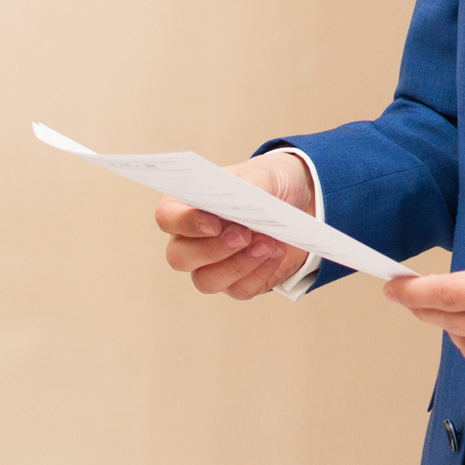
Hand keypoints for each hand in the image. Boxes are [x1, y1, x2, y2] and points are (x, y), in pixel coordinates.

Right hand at [153, 151, 311, 299]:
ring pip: (206, 281)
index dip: (186, 223)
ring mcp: (211, 266)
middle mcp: (191, 240)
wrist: (297, 206)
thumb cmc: (267, 186)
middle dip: (212, 250)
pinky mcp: (236, 283)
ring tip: (267, 243)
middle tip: (243, 235)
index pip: (167, 218)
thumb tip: (244, 199)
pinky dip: (260, 273)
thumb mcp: (264, 175)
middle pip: (179, 257)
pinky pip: (239, 290)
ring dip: (238, 265)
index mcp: (186, 206)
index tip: (214, 224)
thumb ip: (250, 185)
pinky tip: (276, 252)